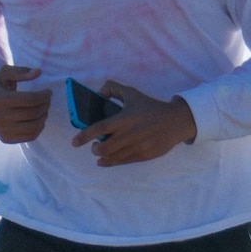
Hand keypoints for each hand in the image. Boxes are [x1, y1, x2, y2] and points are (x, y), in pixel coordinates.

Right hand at [0, 65, 51, 143]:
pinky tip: (38, 120)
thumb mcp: (4, 74)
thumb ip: (21, 71)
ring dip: (44, 116)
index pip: (30, 99)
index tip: (48, 92)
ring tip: (43, 109)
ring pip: (34, 126)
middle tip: (47, 100)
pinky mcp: (6, 139)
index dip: (44, 96)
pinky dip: (39, 128)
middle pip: (34, 113)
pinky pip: (30, 136)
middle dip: (46, 105)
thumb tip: (38, 72)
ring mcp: (2, 130)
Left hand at [71, 80, 197, 166]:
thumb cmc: (150, 107)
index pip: (100, 128)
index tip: (74, 142)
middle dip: (94, 148)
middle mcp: (130, 134)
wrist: (176, 121)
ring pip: (113, 157)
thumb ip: (113, 89)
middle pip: (104, 148)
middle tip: (93, 145)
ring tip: (100, 151)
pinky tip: (103, 161)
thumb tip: (97, 93)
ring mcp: (137, 147)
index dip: (85, 136)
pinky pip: (123, 162)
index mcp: (125, 119)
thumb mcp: (132, 93)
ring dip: (102, 155)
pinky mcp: (144, 156)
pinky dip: (110, 162)